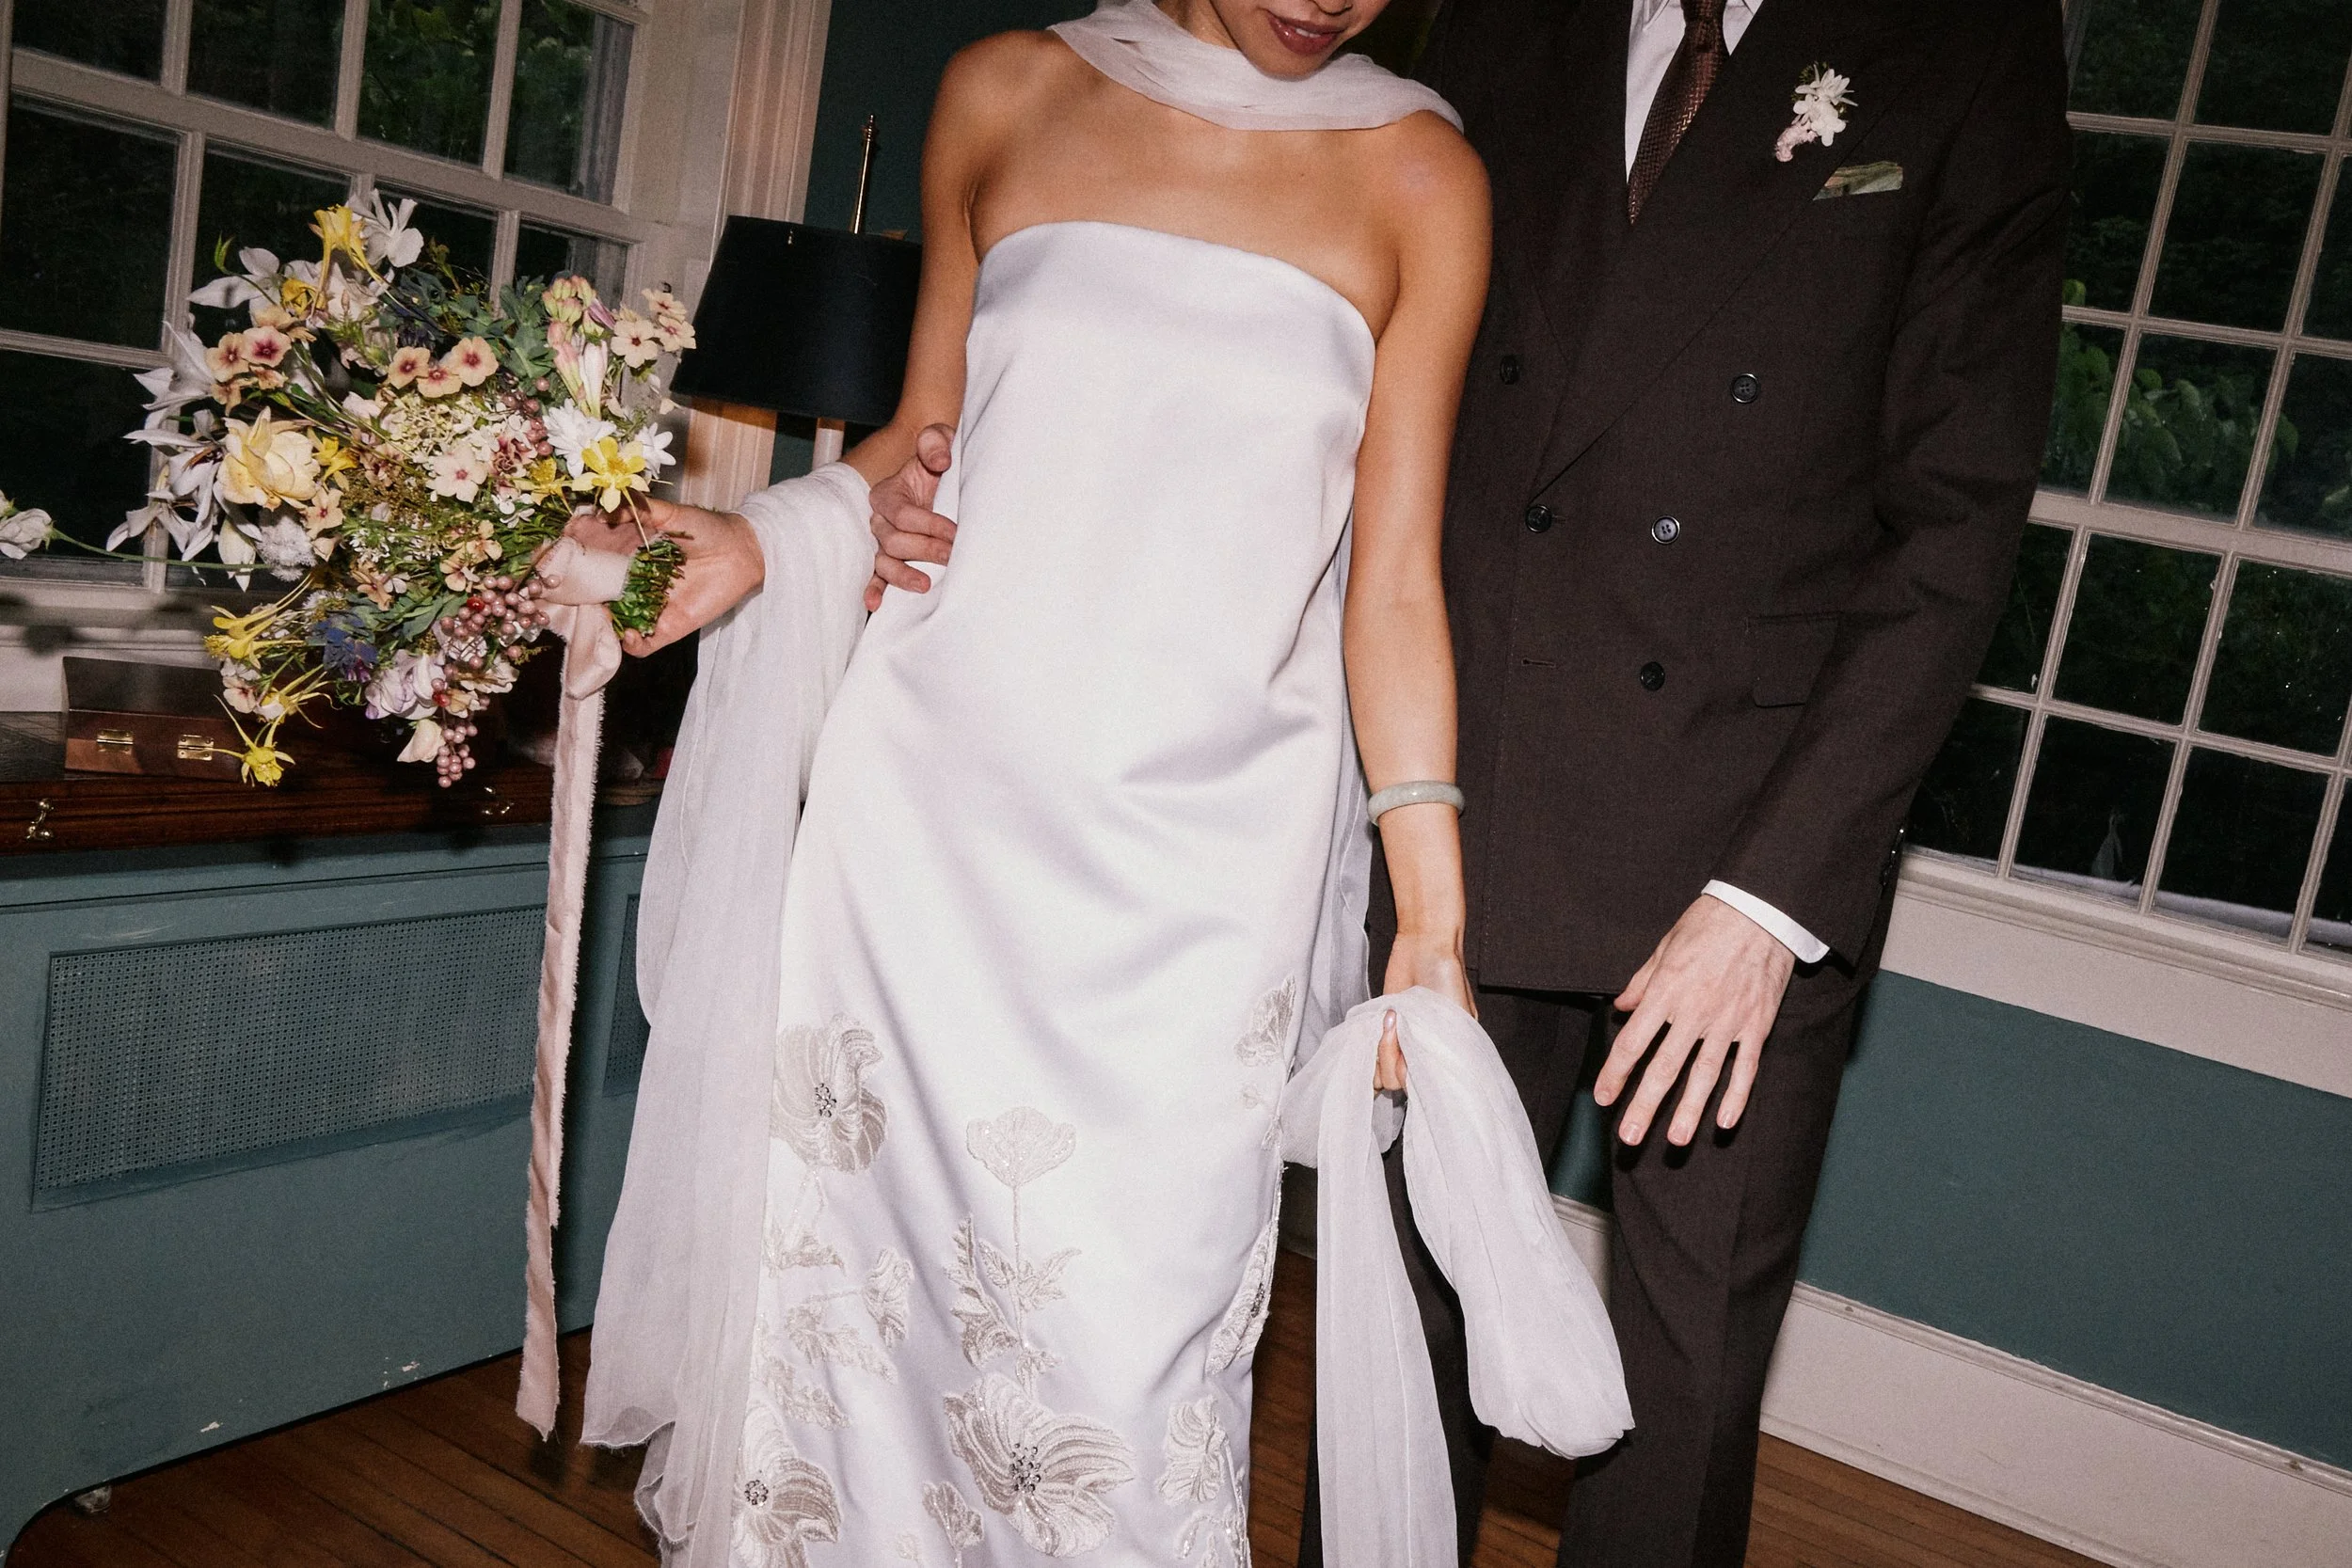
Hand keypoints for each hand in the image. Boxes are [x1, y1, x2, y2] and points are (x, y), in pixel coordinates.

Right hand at [563, 496, 763, 656]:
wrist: (744, 551)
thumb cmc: (707, 527)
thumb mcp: (671, 513)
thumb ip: (640, 509)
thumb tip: (608, 509)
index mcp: (623, 551)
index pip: (586, 558)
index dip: (566, 558)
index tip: (551, 555)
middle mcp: (628, 581)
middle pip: (590, 593)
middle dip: (571, 596)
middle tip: (557, 594)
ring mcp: (645, 606)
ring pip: (609, 622)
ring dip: (597, 624)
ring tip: (594, 617)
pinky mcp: (666, 626)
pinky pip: (641, 645)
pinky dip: (632, 644)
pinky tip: (632, 633)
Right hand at [866, 423, 957, 610]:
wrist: (933, 468)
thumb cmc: (935, 455)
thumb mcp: (937, 438)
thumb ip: (936, 443)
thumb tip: (941, 461)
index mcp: (887, 493)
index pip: (901, 513)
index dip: (927, 523)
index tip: (954, 532)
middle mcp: (879, 518)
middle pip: (893, 540)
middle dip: (924, 549)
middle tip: (951, 556)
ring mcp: (881, 540)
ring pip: (882, 561)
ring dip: (902, 574)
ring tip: (924, 585)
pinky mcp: (888, 557)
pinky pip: (876, 574)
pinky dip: (874, 589)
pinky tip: (875, 606)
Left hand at [1376, 929, 1474, 1091]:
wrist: (1425, 945)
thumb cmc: (1447, 975)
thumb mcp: (1457, 1011)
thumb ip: (1447, 1042)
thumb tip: (1433, 1068)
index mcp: (1441, 1055)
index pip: (1422, 1086)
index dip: (1410, 1075)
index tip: (1408, 1052)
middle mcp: (1420, 1053)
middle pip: (1395, 1082)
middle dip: (1390, 1057)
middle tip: (1394, 1025)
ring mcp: (1399, 1042)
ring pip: (1378, 1072)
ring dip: (1378, 1050)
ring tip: (1388, 1020)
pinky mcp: (1382, 1028)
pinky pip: (1367, 1050)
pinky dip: (1367, 1041)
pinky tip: (1378, 1020)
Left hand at [1598, 894, 1795, 1145]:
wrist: (1760, 911)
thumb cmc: (1708, 924)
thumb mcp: (1664, 946)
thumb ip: (1642, 982)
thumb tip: (1620, 1006)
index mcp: (1665, 992)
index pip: (1633, 1042)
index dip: (1615, 1073)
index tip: (1603, 1098)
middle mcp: (1694, 1012)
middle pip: (1664, 1067)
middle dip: (1645, 1105)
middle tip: (1629, 1138)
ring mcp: (1727, 1021)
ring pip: (1705, 1075)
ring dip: (1689, 1110)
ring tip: (1676, 1140)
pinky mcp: (1756, 1024)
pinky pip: (1745, 1067)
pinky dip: (1736, 1096)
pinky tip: (1724, 1122)